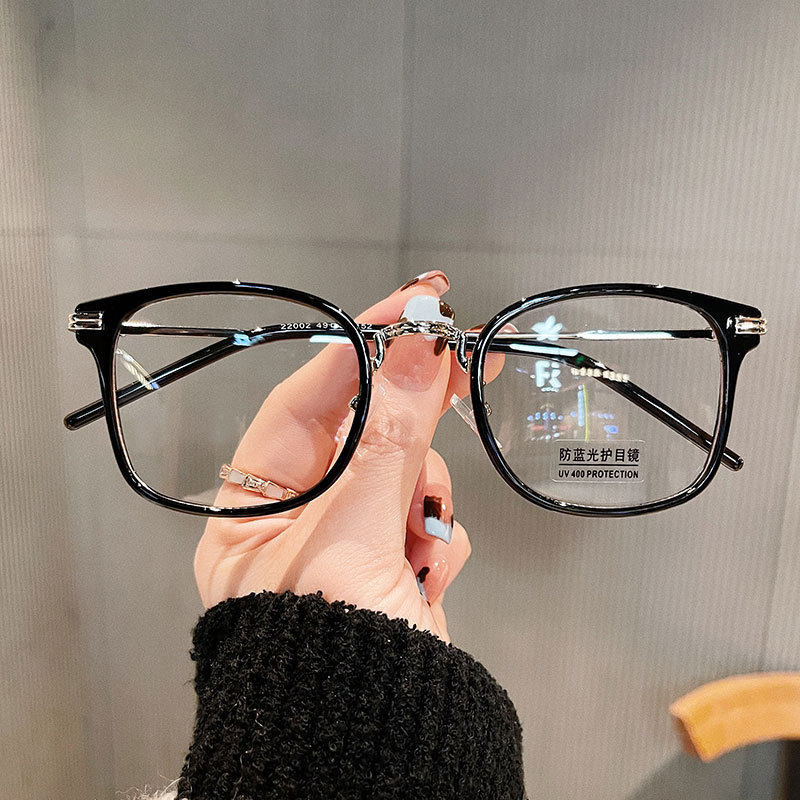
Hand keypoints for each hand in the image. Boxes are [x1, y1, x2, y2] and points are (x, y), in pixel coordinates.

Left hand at [192, 271, 503, 643]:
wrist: (381, 753)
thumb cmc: (331, 661)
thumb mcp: (354, 536)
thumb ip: (388, 439)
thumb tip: (414, 351)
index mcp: (253, 511)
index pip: (303, 403)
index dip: (356, 353)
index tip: (406, 312)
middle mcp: (296, 521)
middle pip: (360, 431)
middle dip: (408, 413)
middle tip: (456, 361)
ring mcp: (350, 540)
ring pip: (405, 470)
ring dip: (425, 496)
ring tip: (420, 541)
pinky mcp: (394, 561)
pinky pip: (429, 514)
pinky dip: (438, 538)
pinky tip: (425, 577)